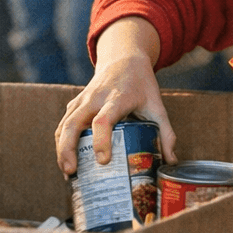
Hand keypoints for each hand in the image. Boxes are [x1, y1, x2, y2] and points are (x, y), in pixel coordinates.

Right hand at [54, 17, 176, 175]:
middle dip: (68, 149)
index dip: (101, 141)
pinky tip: (67, 162)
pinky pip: (63, 124)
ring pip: (64, 125)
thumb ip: (165, 132)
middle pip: (73, 123)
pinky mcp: (75, 104)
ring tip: (68, 174)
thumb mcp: (157, 104)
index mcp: (117, 98)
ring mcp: (82, 100)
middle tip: (71, 172)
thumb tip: (171, 161)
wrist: (123, 58)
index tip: (102, 161)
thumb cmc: (141, 84)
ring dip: (61, 149)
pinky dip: (61, 143)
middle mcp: (95, 98)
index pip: (104, 120)